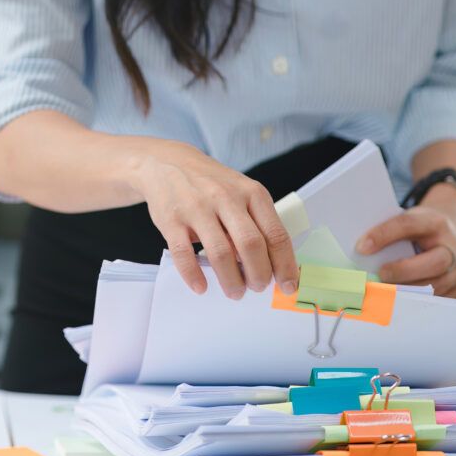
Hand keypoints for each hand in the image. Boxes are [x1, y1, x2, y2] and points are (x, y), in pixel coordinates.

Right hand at [126, 140, 297, 297]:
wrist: (167, 163)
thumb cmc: (210, 184)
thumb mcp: (240, 192)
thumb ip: (254, 223)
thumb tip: (267, 265)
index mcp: (251, 193)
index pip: (276, 234)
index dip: (284, 264)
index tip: (288, 285)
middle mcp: (226, 198)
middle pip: (251, 245)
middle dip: (259, 275)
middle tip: (258, 288)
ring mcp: (197, 208)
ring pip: (221, 253)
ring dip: (231, 280)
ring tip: (235, 292)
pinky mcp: (172, 220)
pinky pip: (184, 253)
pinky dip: (194, 275)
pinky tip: (200, 286)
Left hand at [356, 184, 455, 296]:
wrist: (447, 236)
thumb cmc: (418, 231)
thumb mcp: (405, 222)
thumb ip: (386, 233)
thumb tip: (359, 253)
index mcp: (435, 223)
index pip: (409, 225)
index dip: (383, 235)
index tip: (361, 247)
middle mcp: (453, 246)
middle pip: (436, 262)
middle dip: (404, 271)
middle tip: (380, 276)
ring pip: (437, 286)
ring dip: (407, 292)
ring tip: (383, 293)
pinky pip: (438, 299)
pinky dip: (416, 301)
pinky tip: (398, 302)